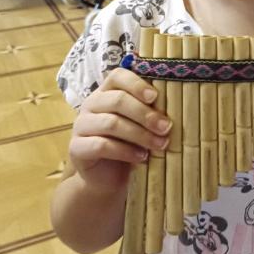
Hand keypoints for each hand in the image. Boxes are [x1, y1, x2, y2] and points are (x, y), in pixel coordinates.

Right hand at [68, 68, 171, 192]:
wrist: (106, 177)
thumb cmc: (129, 144)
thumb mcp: (141, 125)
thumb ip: (151, 111)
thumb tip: (176, 105)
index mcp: (107, 91)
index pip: (118, 76)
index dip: (137, 84)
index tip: (155, 97)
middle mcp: (91, 104)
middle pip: (117, 100)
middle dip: (146, 114)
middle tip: (166, 127)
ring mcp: (81, 126)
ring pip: (111, 123)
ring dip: (140, 134)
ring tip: (160, 145)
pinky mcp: (77, 148)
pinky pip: (102, 145)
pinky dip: (126, 151)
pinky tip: (142, 157)